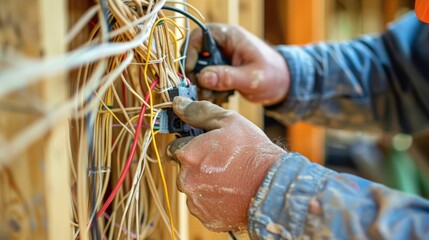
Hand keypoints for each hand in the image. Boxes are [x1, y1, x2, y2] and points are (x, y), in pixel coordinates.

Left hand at [167, 97, 285, 231]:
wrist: (273, 185)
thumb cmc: (251, 150)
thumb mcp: (228, 120)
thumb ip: (199, 111)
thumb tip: (178, 104)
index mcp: (187, 155)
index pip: (175, 147)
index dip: (191, 144)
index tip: (207, 146)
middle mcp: (186, 180)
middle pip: (183, 169)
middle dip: (196, 164)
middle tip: (221, 161)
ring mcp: (196, 201)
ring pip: (193, 187)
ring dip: (204, 182)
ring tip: (229, 177)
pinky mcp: (206, 217)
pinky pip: (203, 205)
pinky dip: (212, 199)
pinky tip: (230, 191)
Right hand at [186, 24, 289, 105]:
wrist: (284, 84)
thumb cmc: (273, 75)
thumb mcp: (250, 77)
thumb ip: (227, 77)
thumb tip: (203, 77)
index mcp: (229, 36)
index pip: (199, 37)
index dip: (190, 53)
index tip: (192, 73)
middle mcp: (222, 45)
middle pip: (196, 56)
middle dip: (198, 76)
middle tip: (204, 92)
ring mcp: (222, 58)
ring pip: (200, 70)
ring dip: (204, 86)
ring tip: (218, 97)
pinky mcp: (222, 71)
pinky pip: (208, 80)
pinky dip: (211, 90)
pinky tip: (223, 97)